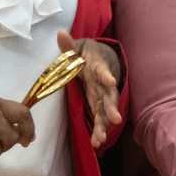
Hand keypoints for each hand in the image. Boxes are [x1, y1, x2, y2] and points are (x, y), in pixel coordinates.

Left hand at [57, 30, 122, 146]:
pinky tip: (97, 142)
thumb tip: (59, 33)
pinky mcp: (99, 102)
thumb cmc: (87, 52)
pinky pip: (100, 116)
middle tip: (116, 119)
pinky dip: (99, 128)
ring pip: (106, 109)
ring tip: (102, 138)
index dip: (106, 76)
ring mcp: (102, 94)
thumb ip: (69, 44)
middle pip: (109, 95)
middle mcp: (103, 82)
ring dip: (105, 123)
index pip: (103, 70)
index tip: (111, 81)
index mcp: (97, 67)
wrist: (101, 56)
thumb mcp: (78, 46)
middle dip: (112, 107)